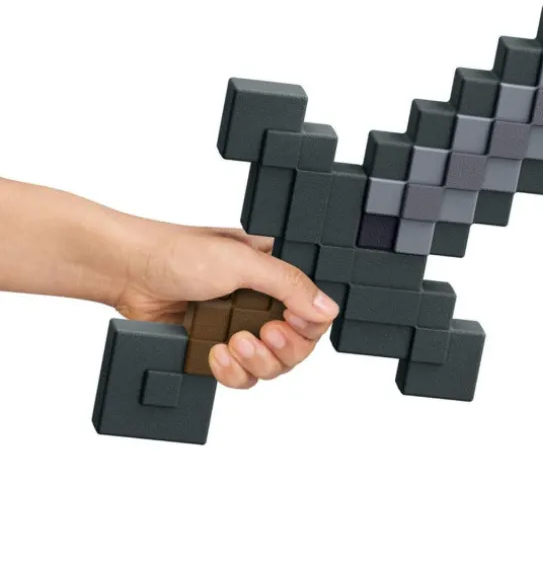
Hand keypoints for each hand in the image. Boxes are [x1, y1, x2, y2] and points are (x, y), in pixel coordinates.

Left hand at [114, 222, 338, 389]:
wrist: (128, 273)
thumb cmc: (178, 253)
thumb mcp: (242, 262)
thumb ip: (288, 285)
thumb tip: (327, 309)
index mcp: (275, 272)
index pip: (313, 308)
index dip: (308, 324)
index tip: (289, 322)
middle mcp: (262, 301)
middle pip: (297, 344)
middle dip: (282, 347)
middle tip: (263, 334)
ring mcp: (240, 327)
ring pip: (272, 365)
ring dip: (256, 361)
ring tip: (233, 343)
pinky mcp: (217, 348)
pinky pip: (241, 377)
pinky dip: (231, 372)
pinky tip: (214, 353)